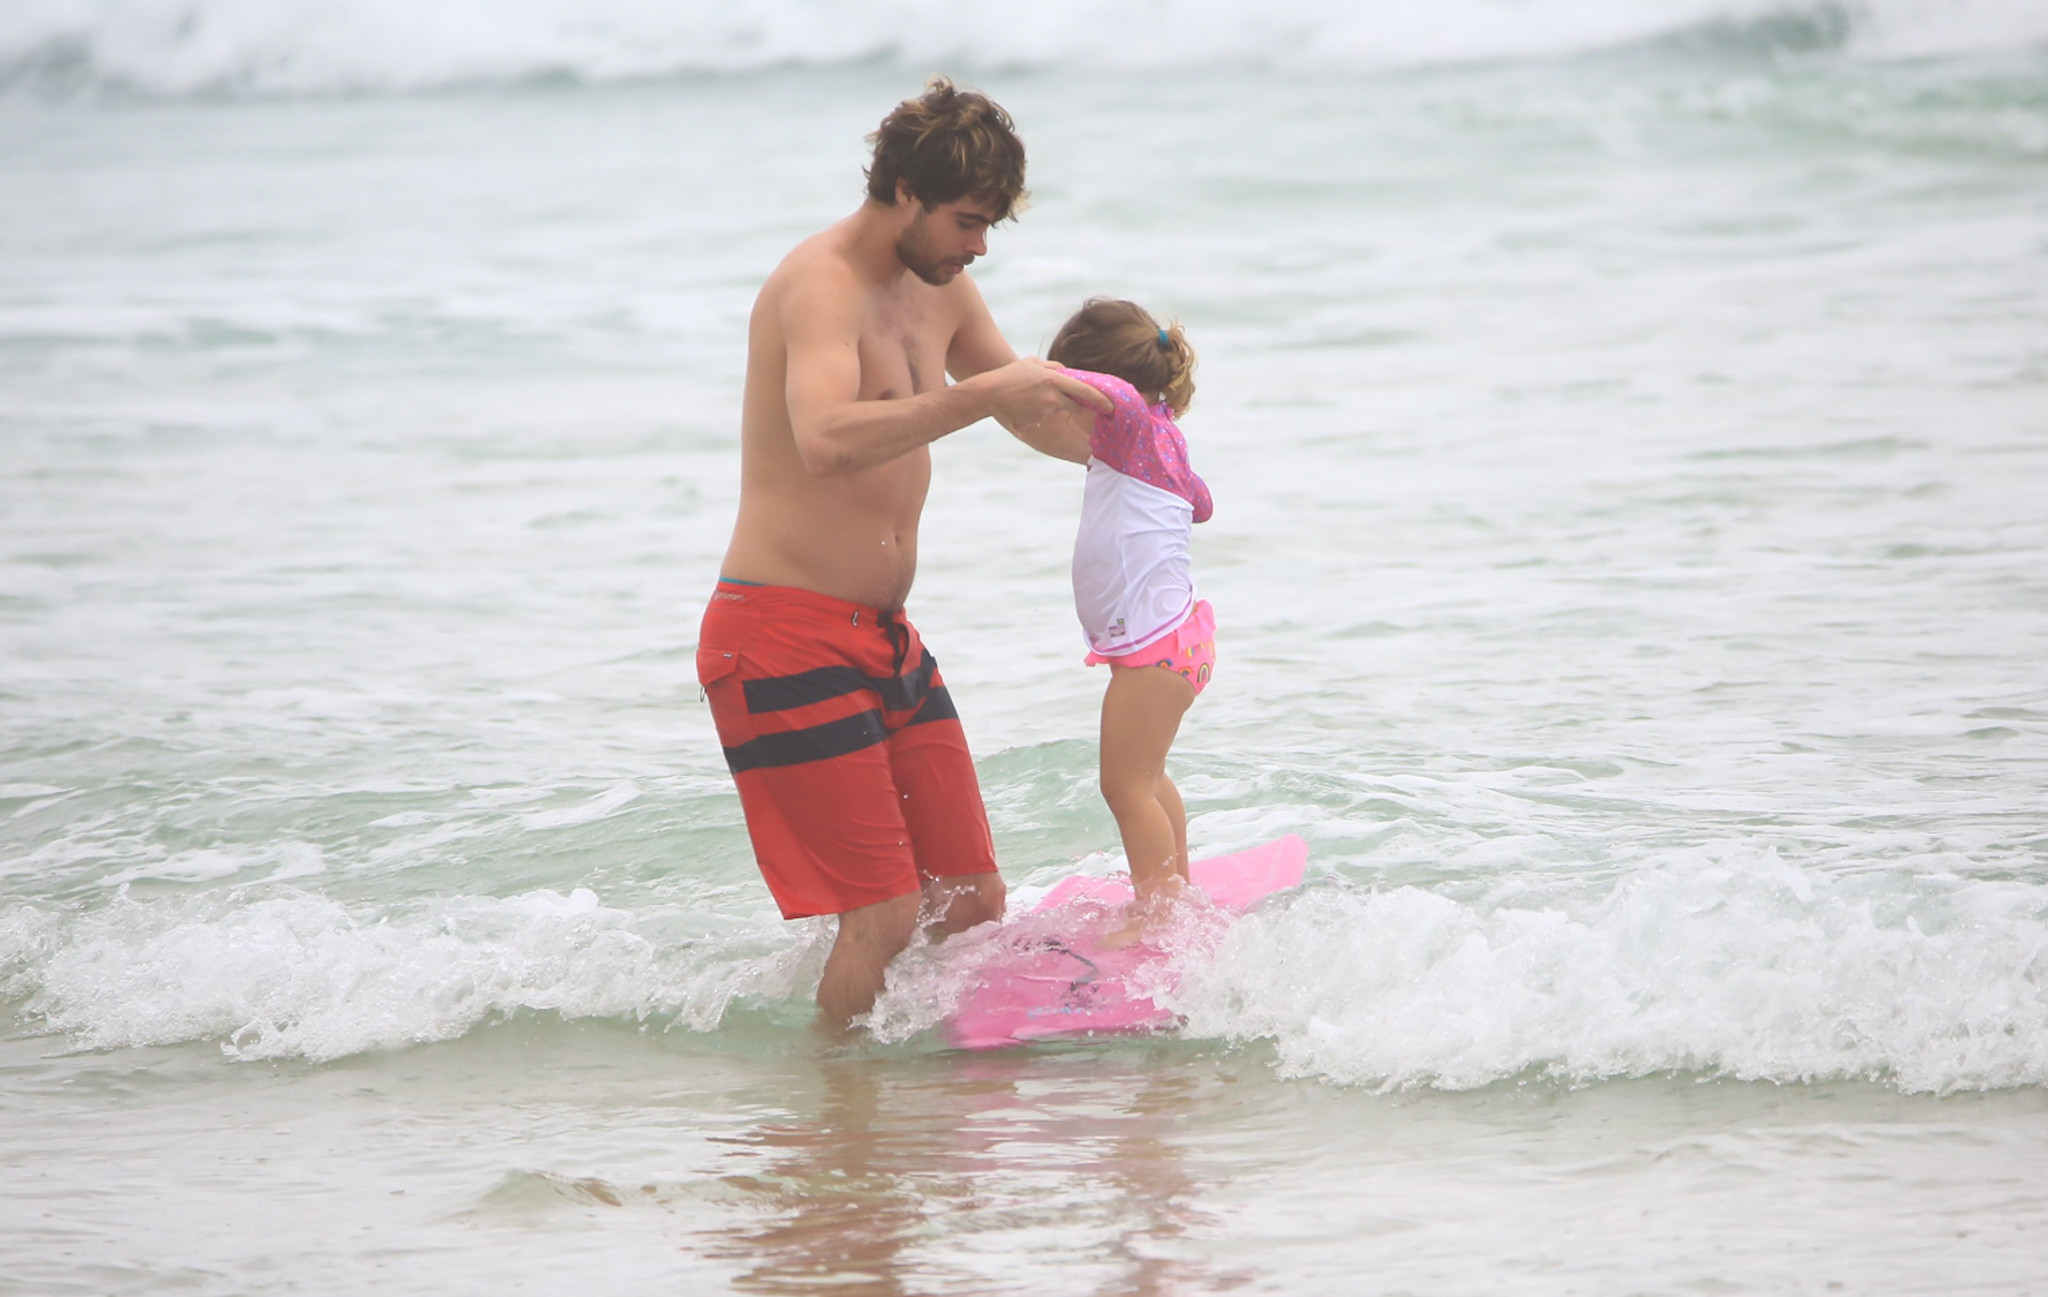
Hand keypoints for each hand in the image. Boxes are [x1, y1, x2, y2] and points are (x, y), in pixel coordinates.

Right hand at [976, 358, 1107, 462]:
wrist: (989, 394)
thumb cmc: (1010, 376)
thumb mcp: (1033, 363)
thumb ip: (1053, 367)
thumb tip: (1068, 372)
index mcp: (1053, 379)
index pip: (1085, 390)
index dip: (1101, 400)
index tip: (1111, 406)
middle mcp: (1053, 396)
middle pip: (1078, 406)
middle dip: (1088, 409)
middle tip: (1098, 411)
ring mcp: (1045, 410)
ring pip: (1062, 409)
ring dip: (1060, 406)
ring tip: (1040, 398)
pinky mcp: (1037, 418)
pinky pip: (1049, 415)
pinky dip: (1047, 411)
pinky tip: (1032, 405)